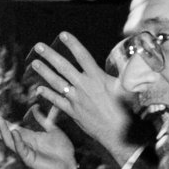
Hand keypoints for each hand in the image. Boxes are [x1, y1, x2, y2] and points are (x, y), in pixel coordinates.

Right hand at [0, 110, 78, 168]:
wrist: (69, 167)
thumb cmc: (62, 151)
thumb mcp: (53, 130)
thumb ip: (43, 120)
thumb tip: (34, 107)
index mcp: (28, 137)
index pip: (11, 127)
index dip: (1, 121)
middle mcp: (24, 144)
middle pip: (5, 134)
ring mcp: (25, 152)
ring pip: (10, 141)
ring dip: (3, 131)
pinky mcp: (30, 160)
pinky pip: (21, 149)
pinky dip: (17, 141)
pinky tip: (14, 132)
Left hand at [30, 32, 140, 161]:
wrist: (118, 133)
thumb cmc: (126, 110)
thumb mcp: (127, 86)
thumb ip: (126, 71)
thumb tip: (134, 58)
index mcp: (97, 78)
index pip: (83, 56)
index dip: (72, 44)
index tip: (63, 34)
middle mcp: (84, 86)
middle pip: (64, 67)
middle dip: (50, 55)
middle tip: (38, 46)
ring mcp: (76, 99)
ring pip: (56, 83)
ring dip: (44, 72)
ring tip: (34, 63)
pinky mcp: (73, 112)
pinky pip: (57, 101)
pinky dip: (48, 95)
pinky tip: (39, 89)